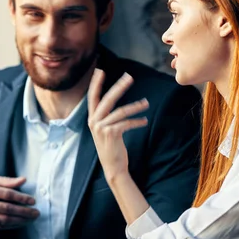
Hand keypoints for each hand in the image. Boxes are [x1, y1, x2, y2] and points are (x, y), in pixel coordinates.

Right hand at [0, 173, 38, 228]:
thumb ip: (4, 181)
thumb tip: (23, 181)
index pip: (6, 194)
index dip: (21, 198)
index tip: (33, 201)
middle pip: (6, 209)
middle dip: (24, 212)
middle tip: (36, 213)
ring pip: (2, 220)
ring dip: (19, 221)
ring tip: (31, 219)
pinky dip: (10, 226)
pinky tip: (19, 224)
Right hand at [87, 69, 148, 183]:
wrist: (113, 167)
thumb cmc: (112, 147)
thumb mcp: (106, 130)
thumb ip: (107, 117)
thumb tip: (114, 102)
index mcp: (92, 119)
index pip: (92, 97)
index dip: (95, 83)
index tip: (100, 70)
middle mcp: (94, 122)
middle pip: (107, 99)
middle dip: (119, 86)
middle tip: (129, 77)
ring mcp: (101, 128)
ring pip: (121, 111)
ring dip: (136, 106)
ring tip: (146, 103)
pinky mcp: (111, 134)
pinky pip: (126, 122)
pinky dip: (137, 121)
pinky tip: (144, 122)